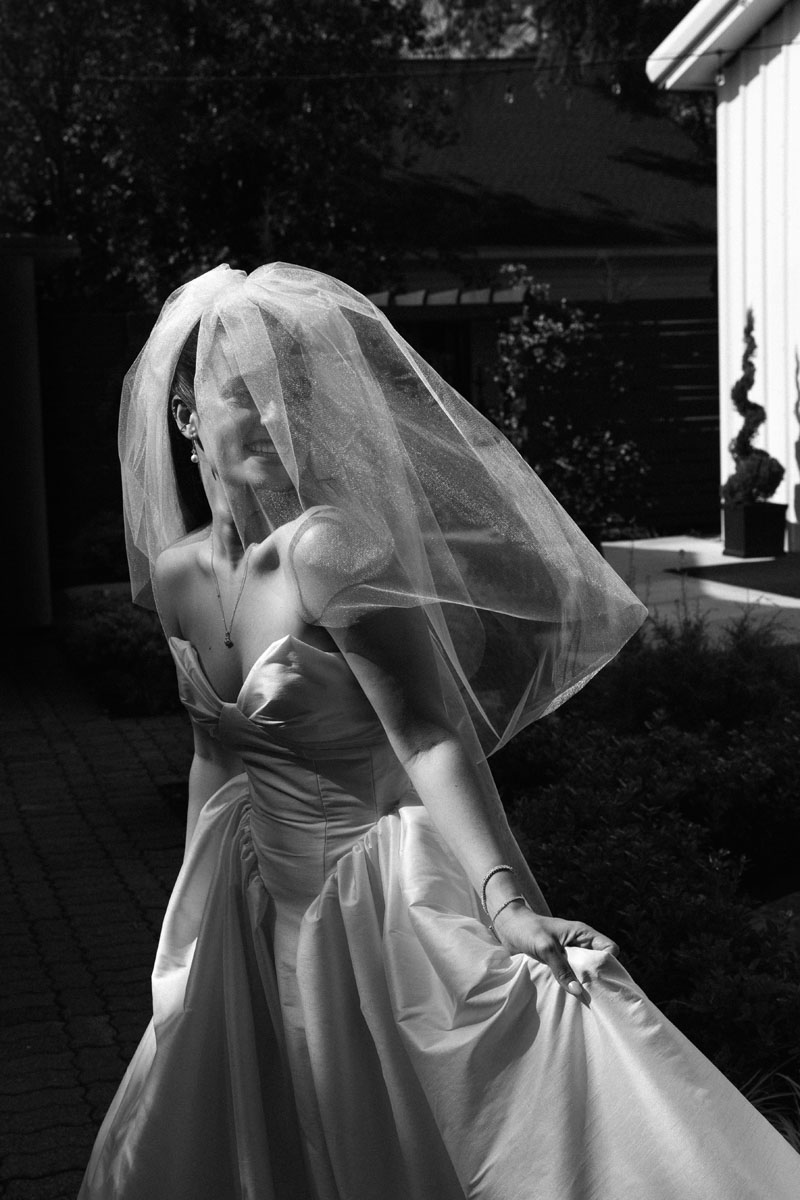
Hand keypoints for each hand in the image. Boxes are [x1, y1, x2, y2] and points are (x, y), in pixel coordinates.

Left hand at [492, 903, 618, 997]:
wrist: (508, 926)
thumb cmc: (528, 930)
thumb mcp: (546, 948)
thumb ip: (562, 969)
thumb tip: (578, 991)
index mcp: (582, 934)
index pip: (609, 949)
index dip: (609, 964)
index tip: (601, 980)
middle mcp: (580, 944)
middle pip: (600, 963)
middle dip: (597, 978)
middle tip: (593, 995)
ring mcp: (570, 954)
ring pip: (586, 972)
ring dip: (582, 983)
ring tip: (582, 999)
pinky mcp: (560, 963)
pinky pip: (572, 976)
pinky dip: (571, 984)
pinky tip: (568, 996)